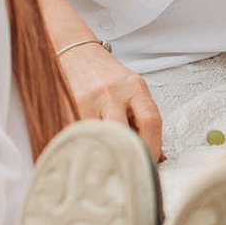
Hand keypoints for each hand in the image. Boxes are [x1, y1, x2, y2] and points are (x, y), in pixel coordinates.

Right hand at [61, 42, 163, 159]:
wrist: (75, 55)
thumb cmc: (107, 77)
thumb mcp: (133, 90)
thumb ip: (145, 120)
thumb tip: (158, 158)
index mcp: (134, 87)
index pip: (151, 121)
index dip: (153, 147)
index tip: (149, 162)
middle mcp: (111, 93)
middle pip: (123, 133)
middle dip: (127, 155)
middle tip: (129, 168)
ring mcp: (87, 101)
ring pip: (99, 138)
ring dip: (104, 154)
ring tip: (106, 161)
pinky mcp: (67, 109)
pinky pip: (78, 137)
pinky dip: (86, 148)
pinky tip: (88, 150)